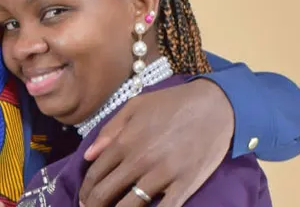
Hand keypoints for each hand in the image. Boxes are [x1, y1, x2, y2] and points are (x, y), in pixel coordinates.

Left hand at [78, 79, 233, 206]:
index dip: (86, 189)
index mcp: (125, 140)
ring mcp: (162, 175)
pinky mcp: (184, 185)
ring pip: (129, 206)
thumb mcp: (136, 106)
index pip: (96, 173)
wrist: (215, 106)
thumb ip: (110, 130)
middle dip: (94, 205)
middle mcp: (139, 160)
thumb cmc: (173, 103)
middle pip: (106, 192)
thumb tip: (88, 156)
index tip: (84, 198)